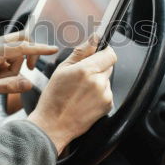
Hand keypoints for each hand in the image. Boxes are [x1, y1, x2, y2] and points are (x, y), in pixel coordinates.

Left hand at [0, 31, 57, 108]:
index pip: (22, 47)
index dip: (39, 50)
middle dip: (28, 56)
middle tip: (27, 70)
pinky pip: (9, 57)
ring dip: (15, 66)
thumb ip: (9, 86)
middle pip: (22, 41)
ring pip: (16, 52)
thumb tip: (28, 83)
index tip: (53, 49)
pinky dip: (8, 68)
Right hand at [27, 35, 115, 154]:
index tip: (98, 54)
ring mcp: (105, 95)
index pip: (110, 53)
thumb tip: (94, 39)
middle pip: (109, 66)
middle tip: (81, 77)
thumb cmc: (54, 99)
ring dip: (98, 81)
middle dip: (98, 67)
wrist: (53, 125)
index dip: (104, 52)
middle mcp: (98, 82)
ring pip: (107, 80)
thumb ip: (80, 52)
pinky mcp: (108, 106)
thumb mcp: (61, 70)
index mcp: (87, 70)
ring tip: (80, 92)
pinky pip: (107, 92)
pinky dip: (99, 94)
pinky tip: (85, 100)